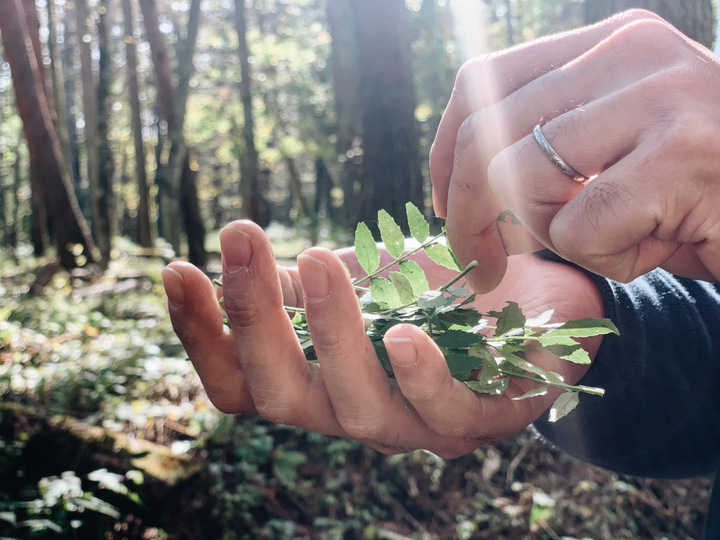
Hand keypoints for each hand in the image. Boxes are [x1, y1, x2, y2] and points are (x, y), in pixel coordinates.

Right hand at [161, 220, 603, 457]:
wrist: (535, 291)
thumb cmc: (436, 289)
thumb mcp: (359, 278)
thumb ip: (301, 284)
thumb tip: (233, 261)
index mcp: (321, 383)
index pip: (241, 382)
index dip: (203, 336)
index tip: (177, 268)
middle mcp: (358, 416)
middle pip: (283, 397)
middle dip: (255, 321)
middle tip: (240, 243)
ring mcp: (421, 426)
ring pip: (358, 407)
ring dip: (332, 334)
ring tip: (316, 262)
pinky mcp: (487, 417)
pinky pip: (447, 413)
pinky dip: (422, 375)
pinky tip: (402, 332)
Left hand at [430, 9, 719, 291]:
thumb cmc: (695, 196)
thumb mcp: (613, 154)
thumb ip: (546, 144)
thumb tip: (455, 180)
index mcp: (610, 44)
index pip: (484, 82)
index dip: (445, 150)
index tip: (443, 203)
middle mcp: (634, 53)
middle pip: (486, 134)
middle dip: (466, 213)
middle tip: (481, 265)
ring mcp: (663, 97)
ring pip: (522, 178)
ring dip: (549, 233)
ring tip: (611, 238)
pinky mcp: (683, 156)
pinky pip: (579, 226)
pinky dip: (604, 257)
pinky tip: (657, 246)